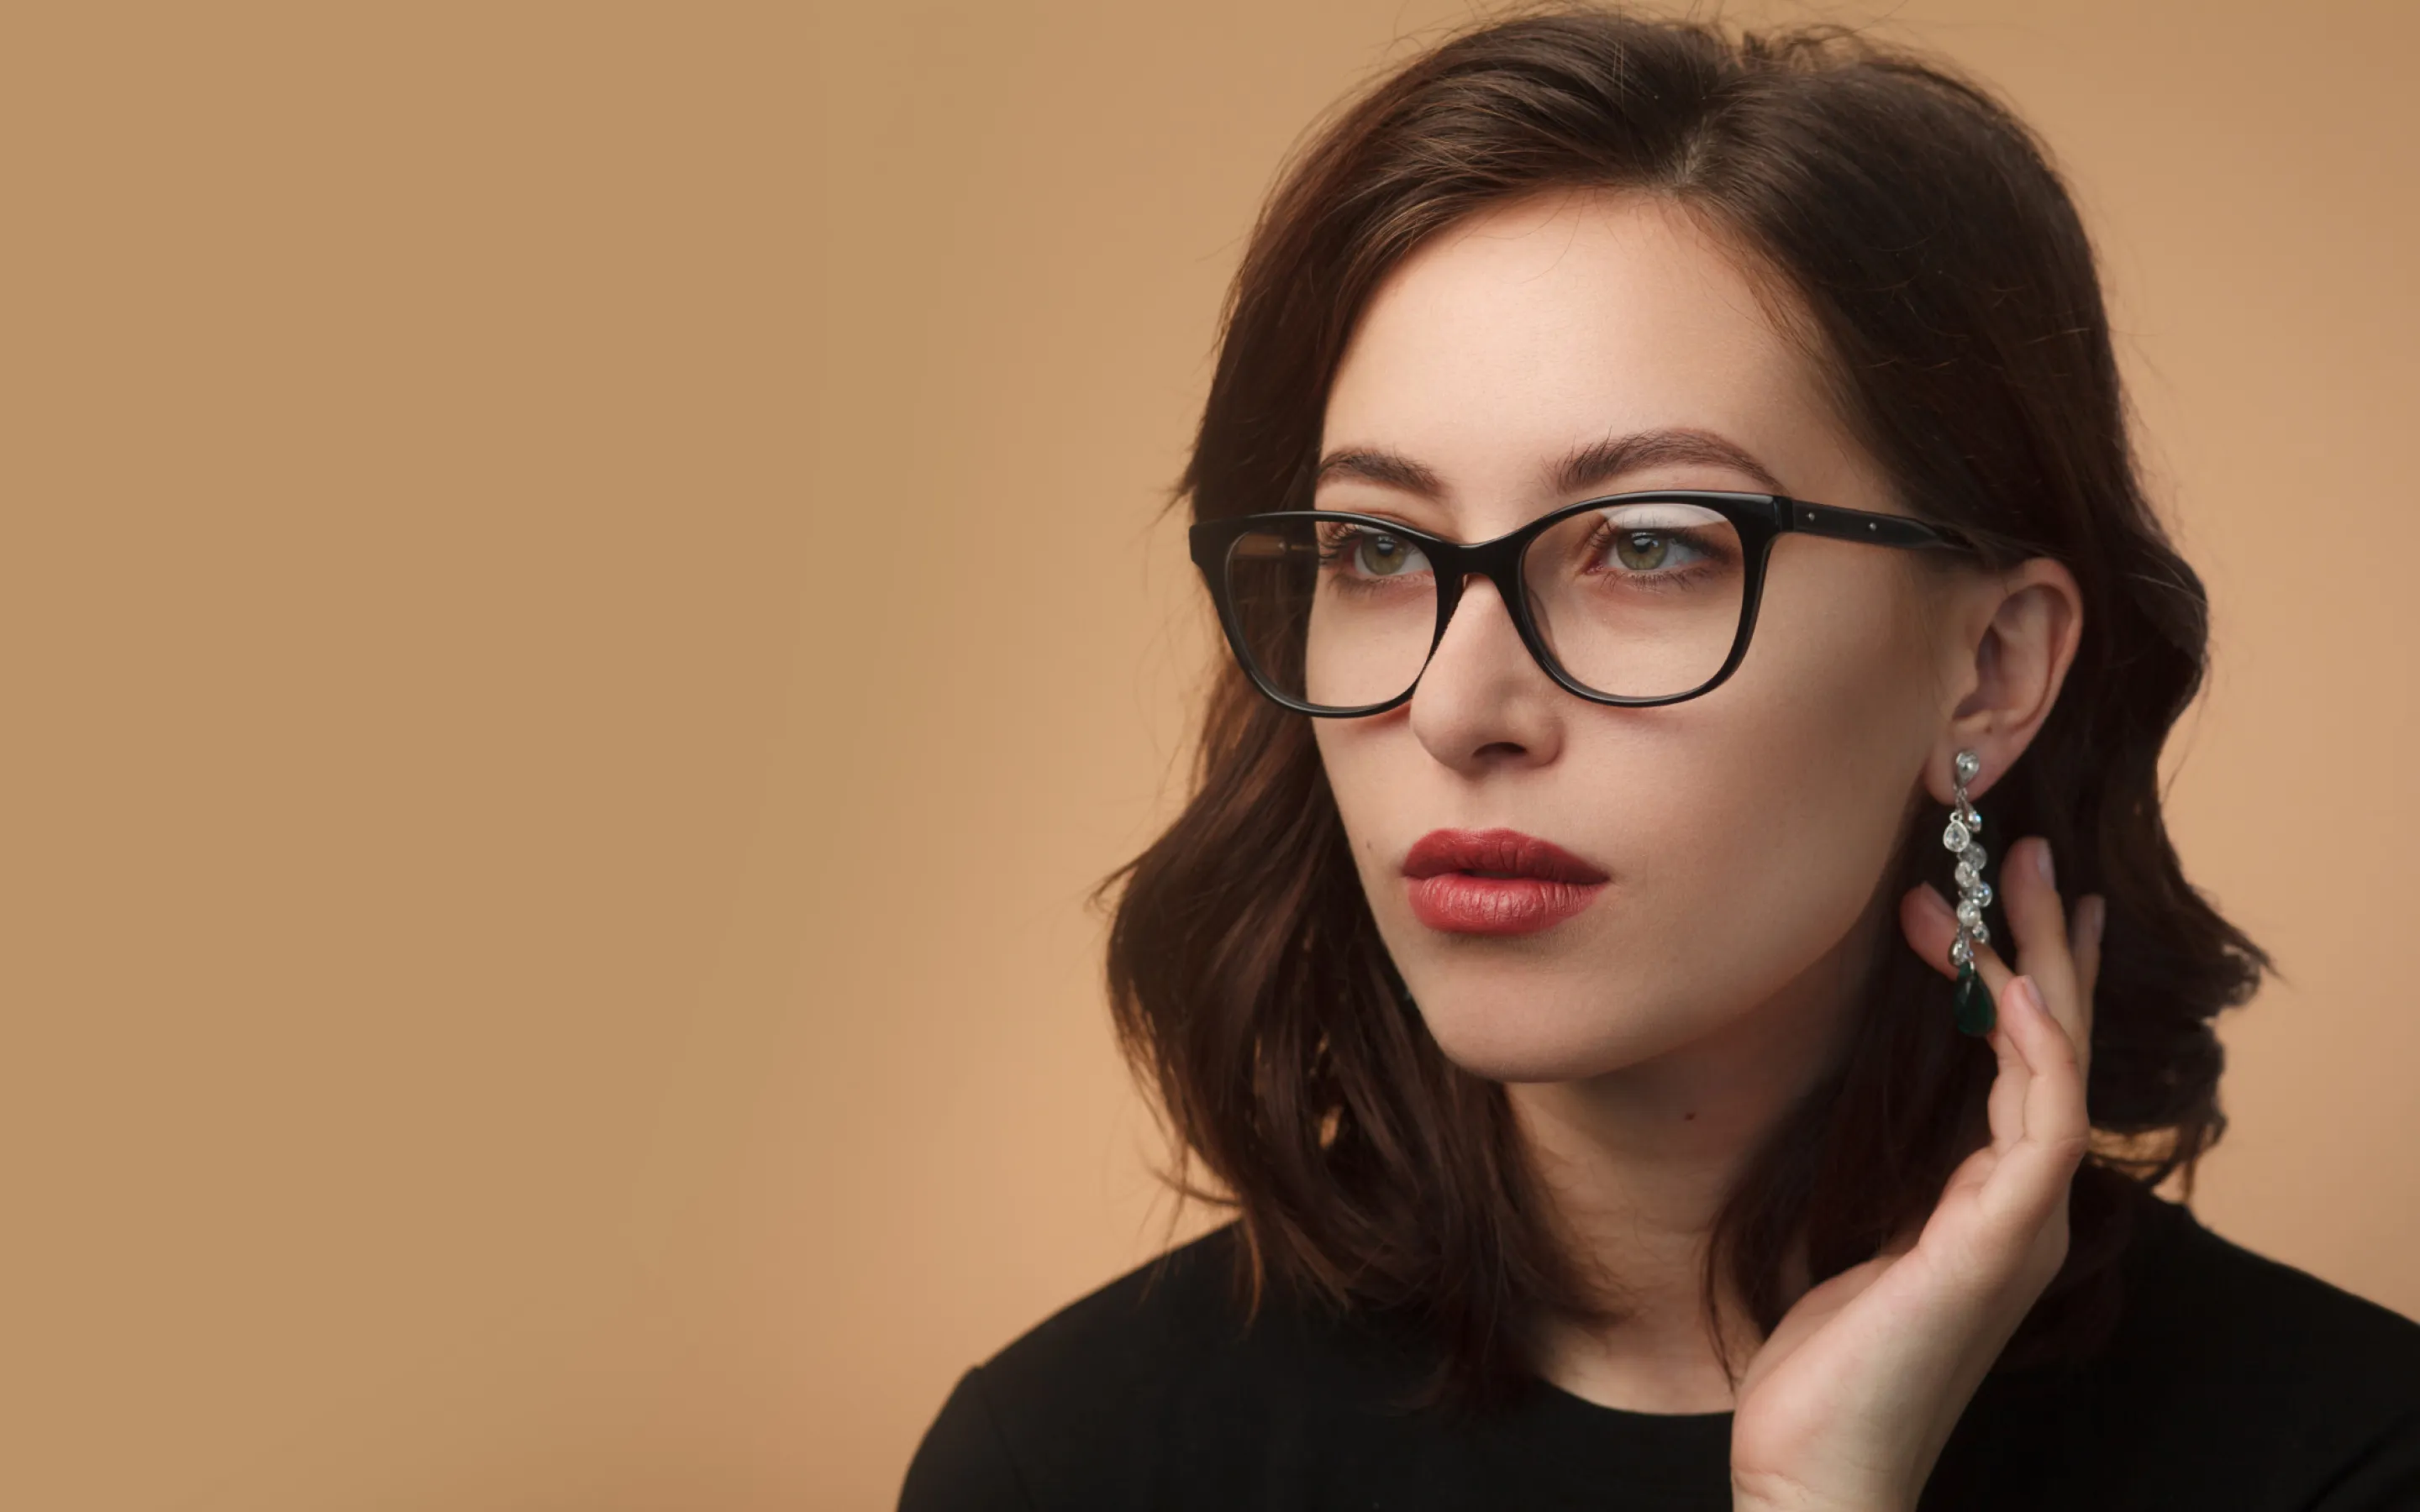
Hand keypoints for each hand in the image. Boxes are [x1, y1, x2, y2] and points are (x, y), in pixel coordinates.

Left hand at [1727, 835, 2105, 1511]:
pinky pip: (2037, 1129)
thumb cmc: (1821, 1367)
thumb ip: (1875, 1174)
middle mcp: (2020, 1207)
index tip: (1986, 899)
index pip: (2023, 1064)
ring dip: (2038, 967)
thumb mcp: (1844, 1239)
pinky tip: (2007, 989)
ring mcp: (2019, 1227)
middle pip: (2055, 1048)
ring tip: (2011, 881)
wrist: (1816, 1467)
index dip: (2019, 975)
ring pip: (2057, 1068)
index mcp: (1987, 1201)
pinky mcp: (1997, 1248)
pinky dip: (2031, 1052)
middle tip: (2024, 851)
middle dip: (2045, 944)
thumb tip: (1849, 1097)